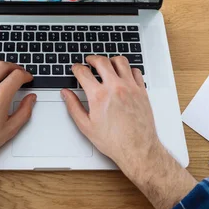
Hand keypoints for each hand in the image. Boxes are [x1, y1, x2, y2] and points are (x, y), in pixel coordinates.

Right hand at [61, 55, 196, 208]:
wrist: (137, 149)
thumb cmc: (113, 141)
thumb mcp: (86, 126)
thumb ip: (73, 107)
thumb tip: (66, 94)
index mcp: (98, 95)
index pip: (83, 72)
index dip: (76, 68)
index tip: (76, 68)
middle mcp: (115, 87)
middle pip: (102, 61)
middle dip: (92, 58)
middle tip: (89, 61)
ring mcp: (130, 87)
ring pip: (121, 61)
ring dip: (111, 60)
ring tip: (107, 64)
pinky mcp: (142, 91)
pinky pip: (135, 71)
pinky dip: (128, 69)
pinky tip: (123, 74)